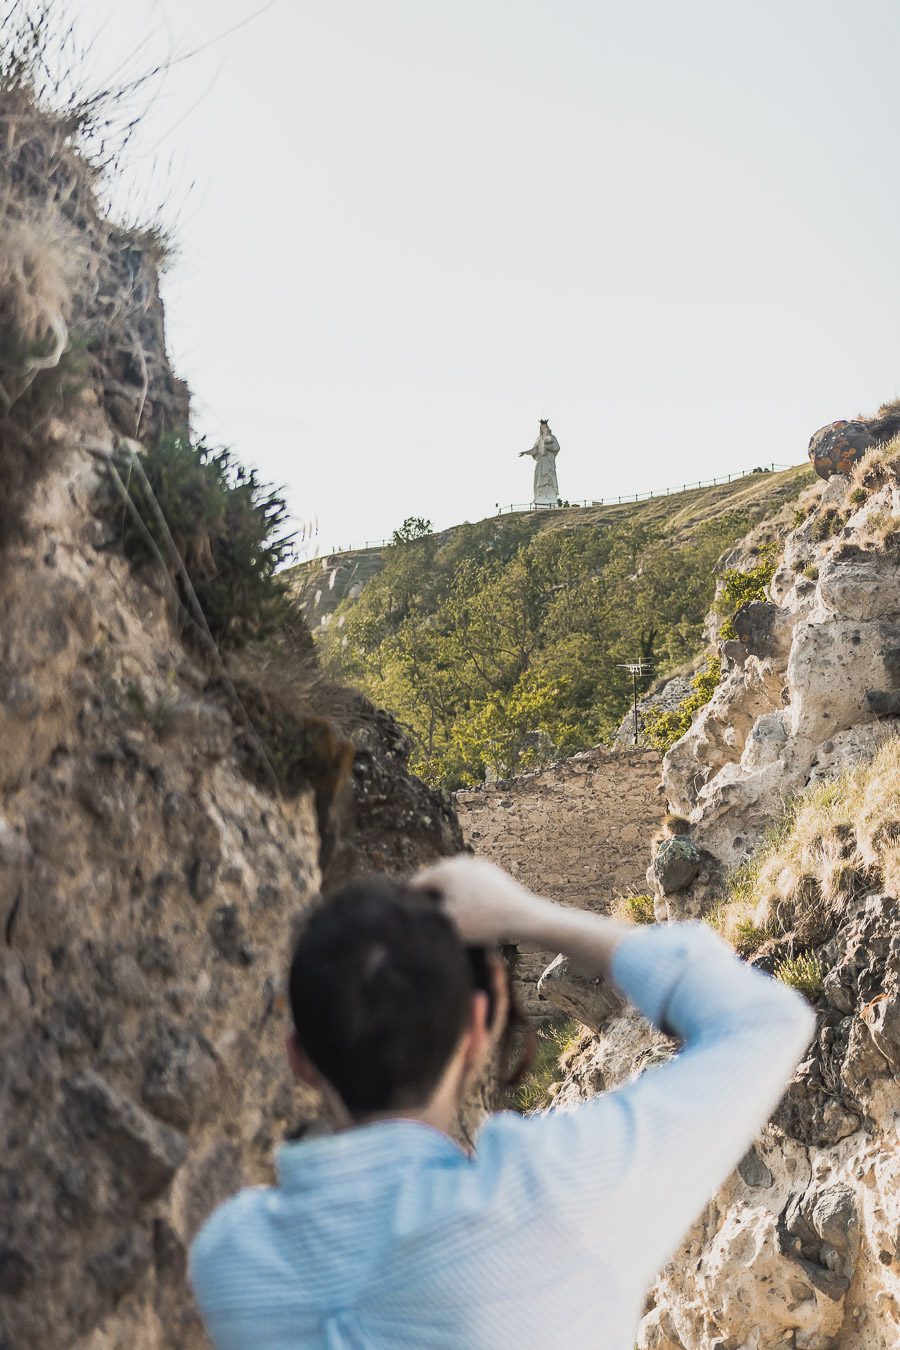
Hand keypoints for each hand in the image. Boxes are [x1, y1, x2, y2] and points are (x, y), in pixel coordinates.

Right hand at [413, 856, 546, 943]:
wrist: (522, 915)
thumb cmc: (483, 921)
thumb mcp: (447, 924)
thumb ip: (425, 917)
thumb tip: (408, 916)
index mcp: (443, 870)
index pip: (415, 885)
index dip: (412, 904)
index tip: (415, 921)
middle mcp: (457, 861)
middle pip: (434, 881)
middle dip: (432, 899)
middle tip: (435, 922)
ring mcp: (475, 863)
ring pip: (453, 881)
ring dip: (449, 897)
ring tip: (454, 918)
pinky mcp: (490, 870)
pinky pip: (469, 883)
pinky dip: (466, 895)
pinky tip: (470, 912)